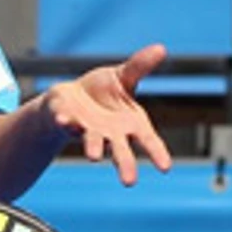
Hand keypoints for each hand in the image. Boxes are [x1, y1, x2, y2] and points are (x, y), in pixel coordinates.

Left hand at [42, 43, 173, 185]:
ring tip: (94, 156)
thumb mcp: (124, 75)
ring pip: (92, 142)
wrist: (70, 98)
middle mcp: (110, 133)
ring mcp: (87, 130)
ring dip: (94, 147)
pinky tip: (65, 121)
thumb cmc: (103, 92)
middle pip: (121, 151)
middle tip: (130, 182)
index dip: (158, 153)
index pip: (148, 140)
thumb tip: (161, 48)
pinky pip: (65, 122)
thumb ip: (140, 66)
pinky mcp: (65, 121)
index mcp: (131, 124)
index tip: (166, 167)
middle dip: (125, 165)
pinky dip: (65, 122)